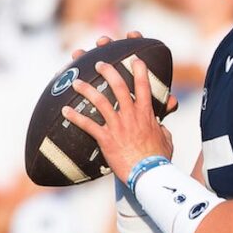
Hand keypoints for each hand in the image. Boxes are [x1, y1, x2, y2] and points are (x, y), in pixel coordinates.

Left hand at [62, 33, 175, 182]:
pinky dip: (75, 116)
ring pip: (100, 102)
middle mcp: (131, 115)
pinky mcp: (105, 138)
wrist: (147, 172)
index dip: (140, 71)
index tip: (135, 59)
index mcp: (147, 114)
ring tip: (76, 82)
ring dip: (87, 90)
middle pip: (119, 87)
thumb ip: (162, 129)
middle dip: (109, 72)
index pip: (144, 87)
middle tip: (99, 63)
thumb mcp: (167, 139)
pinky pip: (87, 124)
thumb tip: (162, 127)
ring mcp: (118, 126)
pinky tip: (65, 110)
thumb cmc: (158, 158)